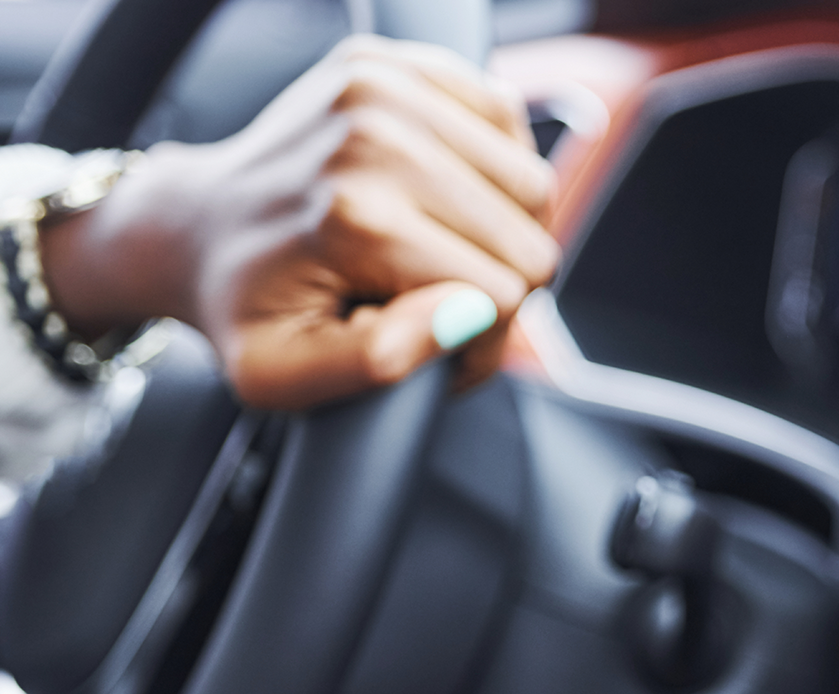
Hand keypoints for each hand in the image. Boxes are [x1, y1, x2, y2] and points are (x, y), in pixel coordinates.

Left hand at [36, 36, 557, 409]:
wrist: (195, 226)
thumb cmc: (246, 308)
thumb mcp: (283, 375)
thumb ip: (378, 363)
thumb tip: (463, 316)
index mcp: (355, 215)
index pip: (501, 293)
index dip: (484, 342)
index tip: (440, 348)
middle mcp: (374, 136)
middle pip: (526, 238)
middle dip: (498, 286)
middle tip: (439, 302)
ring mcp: (383, 87)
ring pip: (531, 183)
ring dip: (503, 229)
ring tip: (442, 249)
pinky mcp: (392, 61)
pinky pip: (505, 120)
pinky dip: (492, 167)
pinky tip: (445, 194)